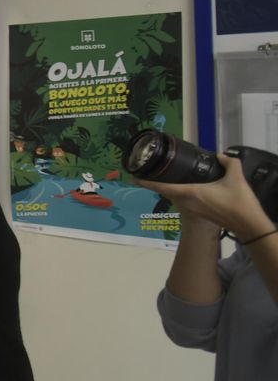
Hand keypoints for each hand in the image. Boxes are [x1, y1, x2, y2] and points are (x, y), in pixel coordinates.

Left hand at [136, 154, 275, 242]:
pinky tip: (188, 186)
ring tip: (168, 176)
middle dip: (158, 182)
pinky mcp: (198, 213)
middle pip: (166, 190)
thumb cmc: (239, 203)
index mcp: (190, 193)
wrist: (247, 225)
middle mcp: (186, 202)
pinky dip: (179, 192)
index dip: (147, 182)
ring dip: (169, 187)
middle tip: (150, 171)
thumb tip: (222, 156)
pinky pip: (182, 200)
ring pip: (174, 196)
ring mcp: (191, 209)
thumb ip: (230, 163)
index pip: (162, 187)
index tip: (133, 177)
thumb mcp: (236, 178)